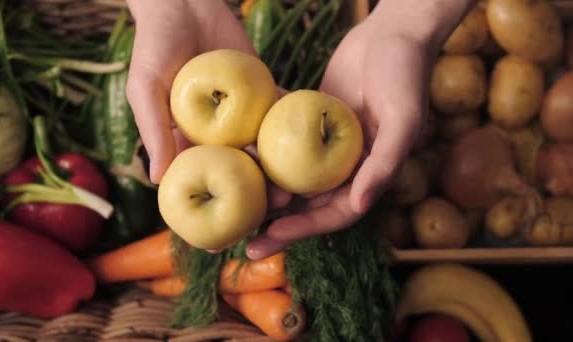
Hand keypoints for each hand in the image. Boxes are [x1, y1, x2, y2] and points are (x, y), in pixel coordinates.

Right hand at [124, 0, 291, 252]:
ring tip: (294, 192)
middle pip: (238, 178)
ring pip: (264, 153)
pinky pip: (281, 116)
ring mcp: (243, 117)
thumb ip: (154, 131)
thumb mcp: (146, 89)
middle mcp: (218, 137)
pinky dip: (295, 131)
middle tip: (270, 217)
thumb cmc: (154, 48)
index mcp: (186, 143)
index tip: (220, 248)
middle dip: (254, 201)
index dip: (207, 220)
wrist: (184, 3)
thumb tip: (158, 180)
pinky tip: (312, 151)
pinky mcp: (264, 94)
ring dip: (279, 174)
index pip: (198, 189)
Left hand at [245, 0, 477, 259]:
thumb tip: (360, 205)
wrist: (391, 33)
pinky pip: (284, 147)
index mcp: (369, 174)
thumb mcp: (403, 118)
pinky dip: (264, 158)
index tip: (271, 238)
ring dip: (266, 197)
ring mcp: (326, 146)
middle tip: (244, 245)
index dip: (304, 230)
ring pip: (292, 180)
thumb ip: (385, 164)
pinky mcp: (309, 122)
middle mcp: (346, 167)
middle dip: (278, 227)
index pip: (335, 214)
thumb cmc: (405, 74)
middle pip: (308, 207)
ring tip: (233, 210)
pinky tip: (237, 163)